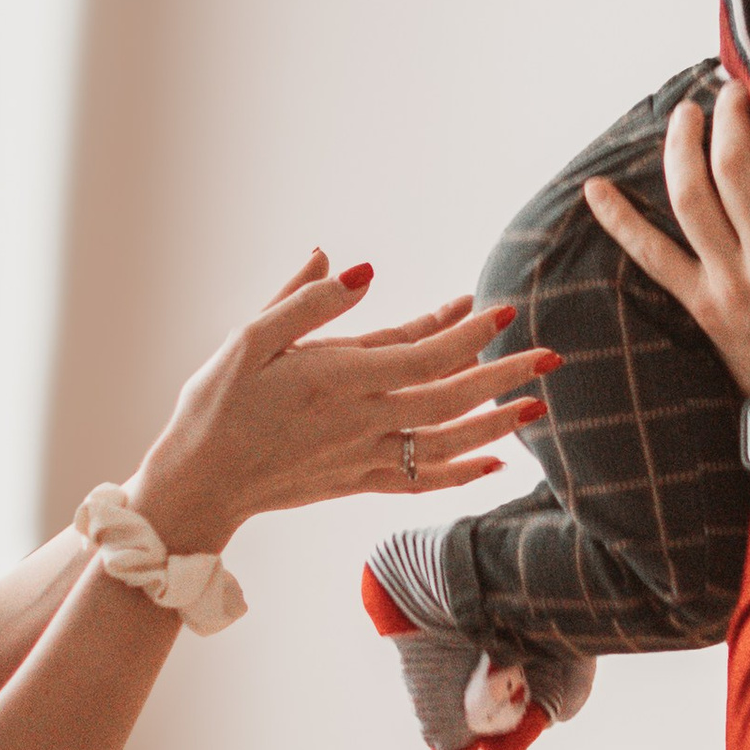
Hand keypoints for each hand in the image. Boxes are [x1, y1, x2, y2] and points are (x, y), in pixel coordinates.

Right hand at [126, 255, 553, 551]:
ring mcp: (363, 456)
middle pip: (450, 397)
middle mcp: (361, 420)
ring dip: (496, 424)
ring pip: (446, 441)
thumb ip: (306, 300)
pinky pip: (422, 479)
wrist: (199, 484)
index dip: (467, 332)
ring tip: (538, 406)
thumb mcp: (249, 338)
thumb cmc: (216, 404)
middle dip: (504, 376)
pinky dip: (461, 472)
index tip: (501, 310)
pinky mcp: (358, 482)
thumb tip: (357, 265)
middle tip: (551, 357)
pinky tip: (494, 463)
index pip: (422, 352)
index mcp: (338, 378)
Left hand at [581, 63, 749, 406]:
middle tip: (729, 91)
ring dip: (681, 146)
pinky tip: (595, 189)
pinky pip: (652, 257)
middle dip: (729, 115)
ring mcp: (733, 283)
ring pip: (692, 196)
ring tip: (685, 116)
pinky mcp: (704, 308)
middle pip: (738, 165)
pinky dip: (621, 222)